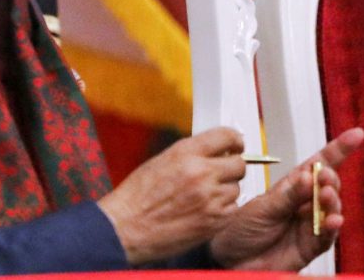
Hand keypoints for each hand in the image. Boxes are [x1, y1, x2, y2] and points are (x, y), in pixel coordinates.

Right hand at [97, 127, 245, 265]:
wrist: (125, 228)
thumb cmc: (137, 197)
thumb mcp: (162, 160)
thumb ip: (191, 154)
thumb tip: (216, 151)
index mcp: (186, 153)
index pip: (227, 136)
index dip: (235, 141)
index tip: (237, 146)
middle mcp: (201, 173)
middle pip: (239, 164)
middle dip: (232, 168)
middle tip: (222, 174)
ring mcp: (209, 198)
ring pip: (236, 188)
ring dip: (225, 191)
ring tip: (204, 197)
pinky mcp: (213, 221)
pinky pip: (233, 209)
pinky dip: (223, 210)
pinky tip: (205, 211)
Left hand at [209, 127, 363, 270]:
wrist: (230, 261)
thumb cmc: (241, 230)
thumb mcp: (263, 208)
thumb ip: (288, 195)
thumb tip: (308, 177)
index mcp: (292, 187)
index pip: (319, 164)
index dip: (338, 150)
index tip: (356, 135)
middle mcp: (304, 203)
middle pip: (328, 185)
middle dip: (330, 178)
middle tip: (323, 177)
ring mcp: (309, 224)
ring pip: (331, 208)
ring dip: (332, 200)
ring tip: (324, 195)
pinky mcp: (311, 246)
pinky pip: (328, 236)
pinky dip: (332, 227)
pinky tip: (333, 220)